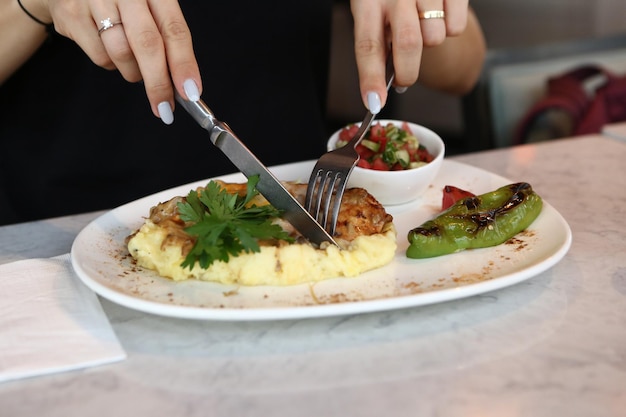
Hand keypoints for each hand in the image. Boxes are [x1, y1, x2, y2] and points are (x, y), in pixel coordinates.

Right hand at [41, 0, 201, 123]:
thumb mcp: (150, 7)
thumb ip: (166, 37)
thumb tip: (183, 83)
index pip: (174, 29)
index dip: (184, 64)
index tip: (191, 92)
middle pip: (147, 44)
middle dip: (158, 82)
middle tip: (164, 107)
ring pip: (122, 54)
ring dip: (133, 71)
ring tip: (134, 62)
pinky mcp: (71, 14)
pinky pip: (99, 56)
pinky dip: (110, 63)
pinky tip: (108, 48)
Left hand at [350, 0, 468, 113]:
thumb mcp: (371, 13)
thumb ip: (377, 45)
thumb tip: (379, 89)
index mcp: (368, 1)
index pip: (368, 45)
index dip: (371, 77)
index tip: (374, 103)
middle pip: (408, 44)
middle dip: (408, 72)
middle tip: (404, 80)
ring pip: (435, 38)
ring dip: (430, 42)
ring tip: (421, 25)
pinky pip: (456, 27)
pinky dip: (450, 28)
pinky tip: (440, 14)